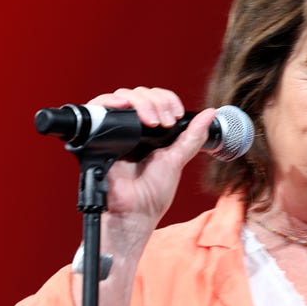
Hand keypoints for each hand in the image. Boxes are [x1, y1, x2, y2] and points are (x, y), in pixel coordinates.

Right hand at [86, 87, 215, 251]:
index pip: (156, 99)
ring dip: (142, 102)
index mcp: (150, 132)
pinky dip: (113, 101)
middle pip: (140, 94)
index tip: (176, 116)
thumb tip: (210, 113)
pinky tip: (127, 110)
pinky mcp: (96, 136)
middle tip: (165, 123)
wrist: (133, 212)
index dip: (167, 100)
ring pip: (123, 96)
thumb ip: (193, 136)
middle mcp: (132, 129)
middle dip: (157, 101)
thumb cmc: (152, 193)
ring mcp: (114, 131)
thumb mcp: (178, 159)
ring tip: (152, 123)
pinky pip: (98, 106)